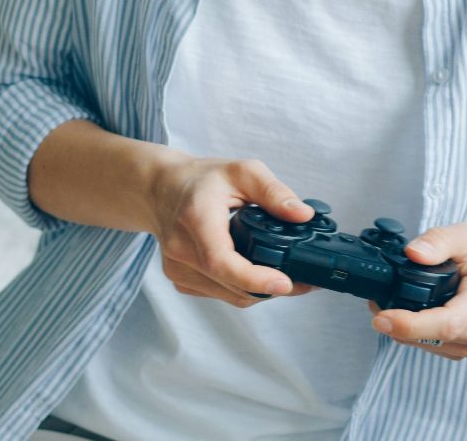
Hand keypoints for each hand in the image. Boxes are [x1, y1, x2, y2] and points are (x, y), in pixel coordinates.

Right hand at [146, 154, 317, 306]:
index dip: (254, 278)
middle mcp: (181, 249)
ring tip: (288, 277)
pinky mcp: (179, 278)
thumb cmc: (201, 179)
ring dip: (259, 292)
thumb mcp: (242, 171)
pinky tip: (259, 275)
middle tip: (305, 281)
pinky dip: (242, 289)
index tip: (285, 283)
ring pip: (227, 295)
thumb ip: (274, 192)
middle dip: (271, 287)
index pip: (221, 261)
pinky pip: (218, 293)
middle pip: (229, 284)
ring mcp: (177, 268)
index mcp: (196, 219)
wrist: (161, 189)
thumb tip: (303, 215)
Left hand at [368, 222, 466, 359]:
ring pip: (428, 345)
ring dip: (404, 329)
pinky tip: (412, 313)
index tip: (381, 317)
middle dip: (398, 323)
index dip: (410, 325)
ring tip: (392, 303)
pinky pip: (433, 347)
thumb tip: (412, 253)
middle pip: (431, 338)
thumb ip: (439, 241)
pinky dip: (417, 333)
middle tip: (377, 300)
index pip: (446, 324)